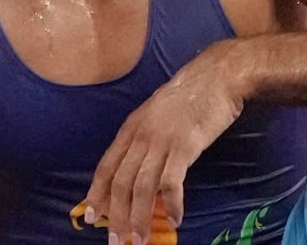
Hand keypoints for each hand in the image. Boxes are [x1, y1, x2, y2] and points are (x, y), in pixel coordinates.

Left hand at [83, 42, 246, 244]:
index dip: (96, 193)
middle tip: (116, 241)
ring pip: (142, 187)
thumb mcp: (155, 115)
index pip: (106, 166)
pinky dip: (172, 204)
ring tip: (139, 240)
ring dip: (139, 217)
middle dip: (116, 215)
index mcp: (130, 128)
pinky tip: (175, 219)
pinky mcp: (185, 146)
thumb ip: (145, 140)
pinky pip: (172, 182)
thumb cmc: (188, 97)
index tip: (91, 217)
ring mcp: (161, 141)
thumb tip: (139, 172)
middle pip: (120, 182)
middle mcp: (140, 136)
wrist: (215, 77)